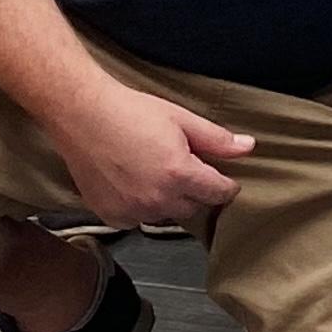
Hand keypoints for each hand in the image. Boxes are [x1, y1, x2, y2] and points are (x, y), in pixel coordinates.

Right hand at [55, 79, 251, 227]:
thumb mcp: (180, 119)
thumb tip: (248, 147)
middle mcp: (157, 199)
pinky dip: (139, 207)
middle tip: (183, 167)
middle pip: (193, 207)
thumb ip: (216, 139)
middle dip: (195, 191)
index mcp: (179, 174)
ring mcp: (132, 210)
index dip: (226, 185)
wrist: (83, 115)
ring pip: (164, 215)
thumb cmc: (131, 112)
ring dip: (167, 200)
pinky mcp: (111, 215)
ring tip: (154, 172)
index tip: (225, 180)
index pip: (218, 193)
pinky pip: (136, 219)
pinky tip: (132, 183)